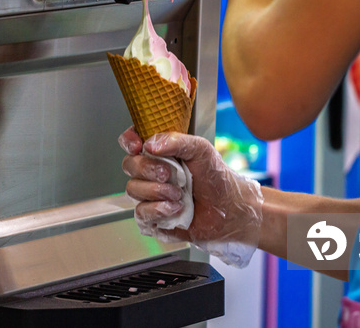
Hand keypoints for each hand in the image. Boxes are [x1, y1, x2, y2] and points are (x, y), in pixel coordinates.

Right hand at [118, 127, 262, 245]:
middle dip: (148, 169)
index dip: (129, 141)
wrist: (230, 210)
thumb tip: (151, 144)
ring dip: (157, 192)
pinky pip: (140, 214)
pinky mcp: (152, 218)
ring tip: (179, 195)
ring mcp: (150, 196)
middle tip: (169, 174)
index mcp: (160, 152)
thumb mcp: (202, 150)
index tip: (138, 146)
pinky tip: (176, 209)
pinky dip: (159, 211)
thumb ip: (177, 141)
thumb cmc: (217, 178)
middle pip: (129, 165)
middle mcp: (151, 173)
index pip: (132, 141)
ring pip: (132, 190)